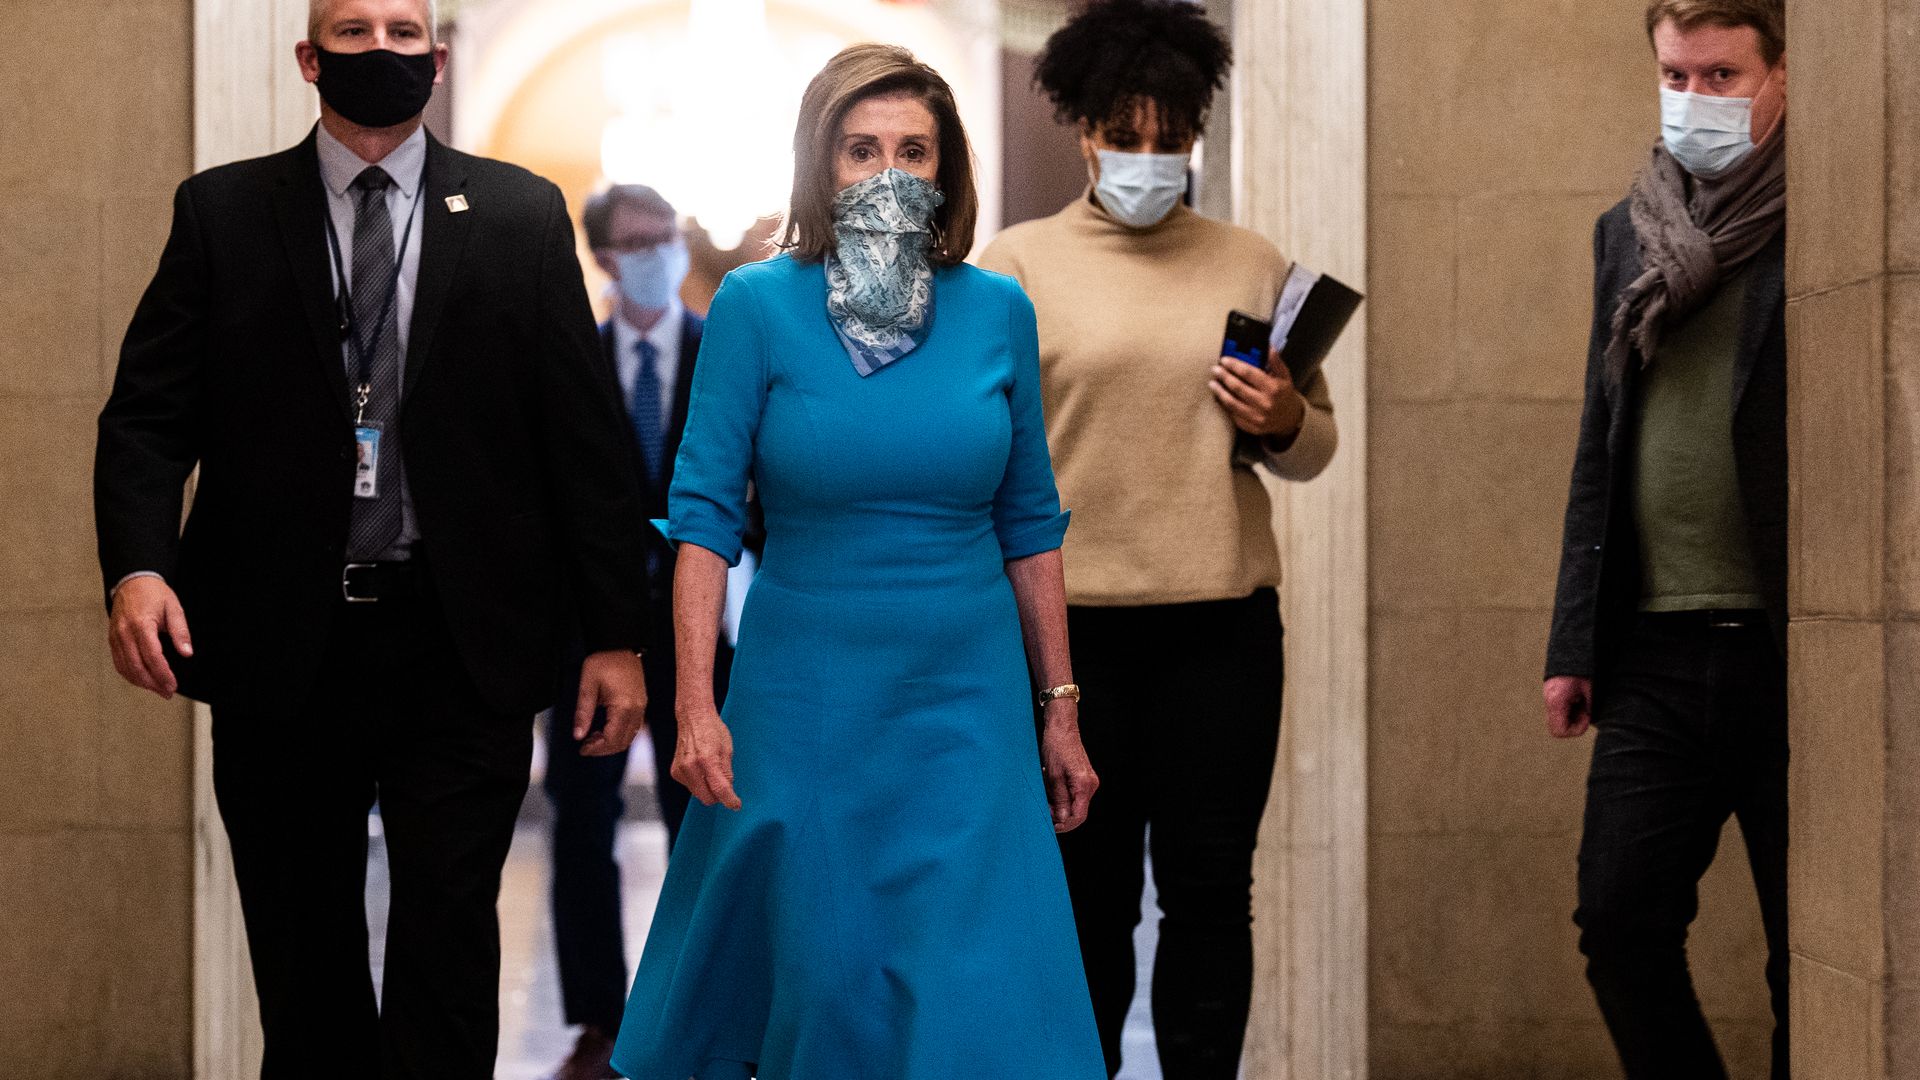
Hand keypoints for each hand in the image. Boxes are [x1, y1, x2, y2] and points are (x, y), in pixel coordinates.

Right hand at [109, 576, 193, 698]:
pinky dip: (130, 674)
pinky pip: (119, 662)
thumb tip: (187, 653)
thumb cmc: (154, 594)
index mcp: (141, 625)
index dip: (163, 674)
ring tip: (157, 689)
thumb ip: (181, 631)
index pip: (152, 657)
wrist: (132, 581)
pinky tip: (142, 680)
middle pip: (137, 666)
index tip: (172, 685)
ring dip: (141, 682)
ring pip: (126, 667)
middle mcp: (124, 633)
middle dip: (153, 683)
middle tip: (167, 692)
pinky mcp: (112, 639)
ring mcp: (116, 637)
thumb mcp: (174, 608)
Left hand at [575, 650, 647, 756]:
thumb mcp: (587, 685)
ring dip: (612, 742)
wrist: (620, 645)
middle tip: (586, 745)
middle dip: (603, 749)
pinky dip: (620, 734)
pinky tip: (605, 728)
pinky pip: (633, 727)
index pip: (612, 739)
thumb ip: (583, 712)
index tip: (582, 749)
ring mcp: (641, 707)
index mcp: (624, 706)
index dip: (596, 748)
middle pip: (623, 742)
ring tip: (593, 737)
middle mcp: (637, 709)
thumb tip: (578, 736)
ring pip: (630, 737)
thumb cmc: (603, 661)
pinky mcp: (641, 703)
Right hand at [672, 704, 741, 810]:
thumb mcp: (727, 749)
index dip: (730, 800)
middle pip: (707, 797)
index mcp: (707, 759)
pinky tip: (701, 768)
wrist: (693, 717)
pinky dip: (698, 783)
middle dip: (718, 795)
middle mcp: (691, 766)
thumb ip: (727, 773)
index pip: (719, 789)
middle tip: (725, 783)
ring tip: (711, 770)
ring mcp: (680, 770)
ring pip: (698, 794)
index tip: (736, 805)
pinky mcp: (674, 772)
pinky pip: (691, 787)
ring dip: (707, 789)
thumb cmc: (713, 730)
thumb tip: (728, 792)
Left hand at [1040, 702, 1098, 832]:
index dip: (1064, 825)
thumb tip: (1062, 819)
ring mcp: (1089, 781)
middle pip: (1077, 811)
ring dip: (1059, 804)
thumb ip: (1059, 799)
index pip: (1078, 816)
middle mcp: (1090, 784)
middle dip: (1059, 815)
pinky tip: (1051, 787)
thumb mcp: (1052, 776)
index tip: (1050, 826)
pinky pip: (1074, 794)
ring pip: (1074, 804)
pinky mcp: (1084, 778)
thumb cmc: (1056, 747)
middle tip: (1044, 808)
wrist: (1062, 728)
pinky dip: (1061, 795)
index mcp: (1084, 784)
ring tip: (1045, 792)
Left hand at [1211, 348, 1305, 441]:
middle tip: (1215, 370)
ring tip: (1212, 383)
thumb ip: (1275, 361)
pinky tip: (1219, 397)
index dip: (1234, 365)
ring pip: (1232, 403)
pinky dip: (1224, 405)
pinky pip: (1233, 415)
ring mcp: (1257, 417)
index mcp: (1273, 388)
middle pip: (1238, 388)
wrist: (1289, 418)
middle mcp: (1265, 404)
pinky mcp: (1251, 427)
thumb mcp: (1284, 376)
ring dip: (1220, 392)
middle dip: (1224, 377)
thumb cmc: (1284, 394)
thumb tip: (1268, 346)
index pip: (1249, 374)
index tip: (1224, 360)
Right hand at [1545, 675, 1593, 738]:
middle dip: (1573, 724)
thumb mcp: (1590, 690)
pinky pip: (1558, 710)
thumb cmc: (1583, 669)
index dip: (1576, 729)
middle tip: (1585, 710)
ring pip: (1557, 720)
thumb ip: (1589, 708)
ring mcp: (1548, 697)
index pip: (1560, 731)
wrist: (1573, 648)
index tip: (1587, 715)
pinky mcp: (1551, 694)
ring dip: (1571, 716)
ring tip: (1582, 702)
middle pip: (1556, 728)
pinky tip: (1577, 698)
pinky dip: (1569, 709)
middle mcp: (1548, 700)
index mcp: (1556, 701)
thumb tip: (1589, 719)